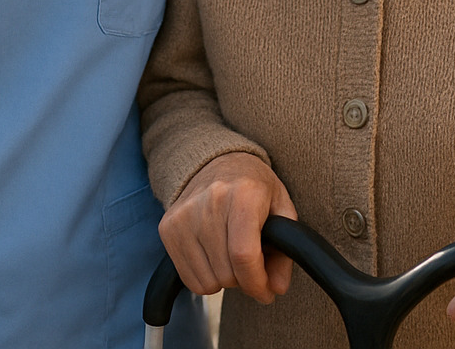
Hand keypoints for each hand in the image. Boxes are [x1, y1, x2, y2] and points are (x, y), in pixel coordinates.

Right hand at [158, 152, 297, 303]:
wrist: (217, 162)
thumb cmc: (254, 188)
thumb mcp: (282, 209)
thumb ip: (286, 249)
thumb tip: (277, 288)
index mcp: (244, 193)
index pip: (244, 254)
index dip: (257, 283)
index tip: (266, 292)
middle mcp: (211, 201)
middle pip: (226, 272)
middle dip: (244, 280)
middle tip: (250, 266)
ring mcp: (184, 215)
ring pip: (207, 281)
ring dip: (224, 279)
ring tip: (231, 258)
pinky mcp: (168, 228)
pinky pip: (189, 279)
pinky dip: (206, 279)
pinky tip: (214, 258)